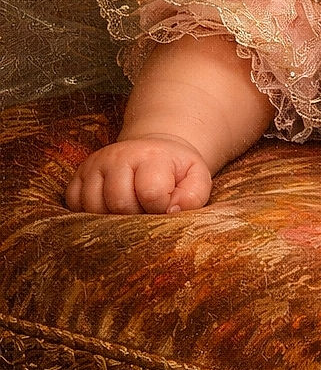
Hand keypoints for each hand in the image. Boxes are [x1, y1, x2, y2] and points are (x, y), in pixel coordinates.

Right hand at [65, 135, 211, 214]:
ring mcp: (94, 165)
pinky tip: (110, 208)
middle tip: (146, 208)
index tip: (166, 204)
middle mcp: (117, 156)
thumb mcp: (196, 177)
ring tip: (131, 207)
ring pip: (94, 208)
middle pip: (119, 203)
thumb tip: (172, 211)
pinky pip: (74, 206)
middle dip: (135, 215)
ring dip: (112, 217)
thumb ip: (194, 195)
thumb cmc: (176, 170)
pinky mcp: (77, 177)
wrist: (153, 153)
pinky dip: (91, 214)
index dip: (160, 207)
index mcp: (151, 155)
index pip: (150, 192)